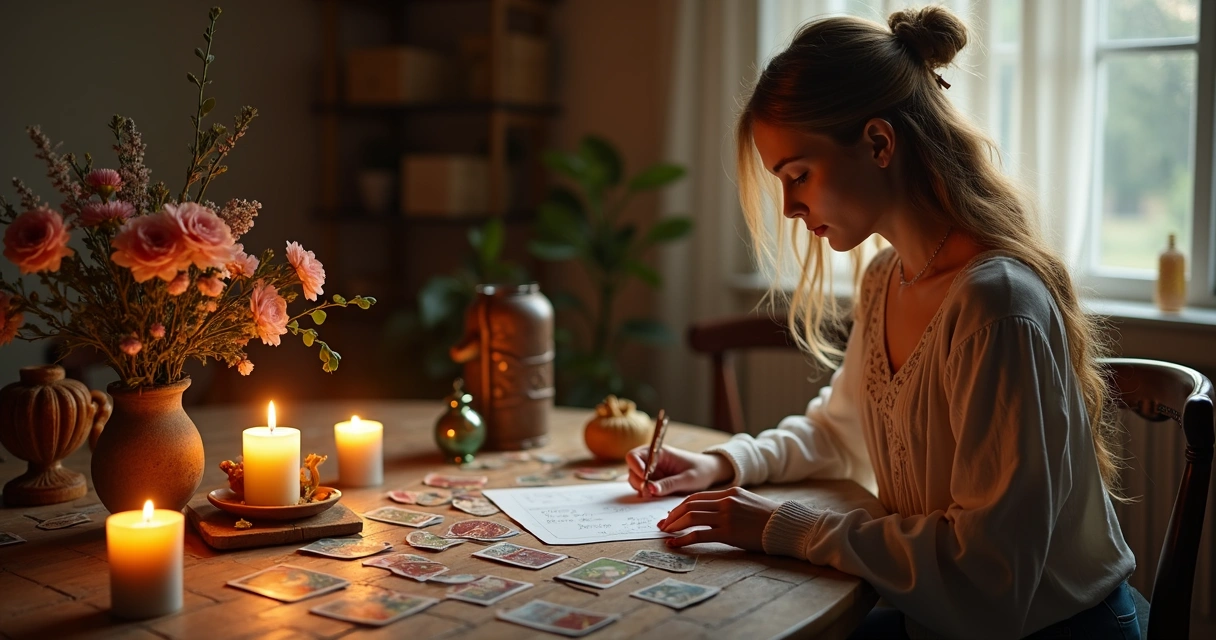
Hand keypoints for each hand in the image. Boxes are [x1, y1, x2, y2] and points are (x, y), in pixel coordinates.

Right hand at [626, 445, 733, 497]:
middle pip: (632, 469)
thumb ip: (669, 484)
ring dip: (642, 489)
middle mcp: (652, 461)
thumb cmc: (701, 471)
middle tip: (650, 493)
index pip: (635, 455)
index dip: (635, 466)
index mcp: (659, 453)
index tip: (644, 479)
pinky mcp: (655, 482)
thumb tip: (650, 489)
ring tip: (656, 495)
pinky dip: (647, 493)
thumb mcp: (688, 479)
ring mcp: (652, 472)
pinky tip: (658, 496)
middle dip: (638, 482)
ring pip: (636, 480)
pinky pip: (644, 488)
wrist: (711, 473)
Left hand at [657, 486, 780, 551]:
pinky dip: (683, 539)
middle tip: (662, 525)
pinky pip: (699, 535)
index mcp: (730, 492)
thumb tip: (711, 512)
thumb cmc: (769, 518)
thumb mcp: (748, 502)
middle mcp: (726, 501)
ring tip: (666, 534)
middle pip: (690, 505)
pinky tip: (675, 544)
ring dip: (674, 526)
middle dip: (672, 515)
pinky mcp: (728, 533)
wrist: (786, 526)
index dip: (680, 506)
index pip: (697, 497)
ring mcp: (726, 517)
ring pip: (691, 518)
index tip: (671, 515)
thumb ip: (730, 503)